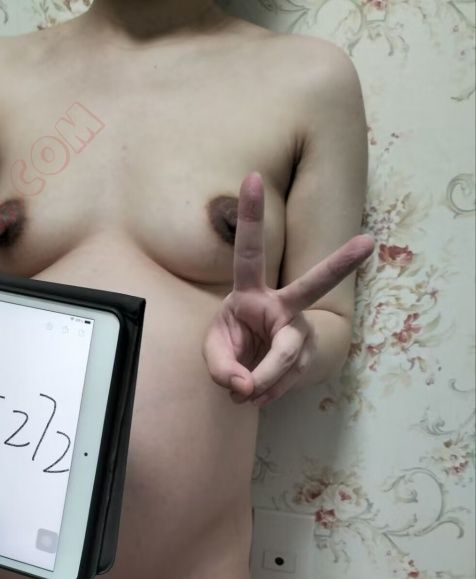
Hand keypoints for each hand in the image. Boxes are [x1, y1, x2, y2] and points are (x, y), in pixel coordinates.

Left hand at [202, 171, 374, 405]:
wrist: (258, 371)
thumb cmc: (234, 345)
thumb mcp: (215, 351)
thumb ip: (221, 367)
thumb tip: (245, 386)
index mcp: (250, 291)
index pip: (250, 251)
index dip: (250, 215)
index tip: (251, 177)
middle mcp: (282, 306)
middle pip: (313, 285)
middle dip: (341, 264)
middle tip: (369, 241)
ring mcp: (298, 332)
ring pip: (284, 356)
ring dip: (262, 379)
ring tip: (244, 394)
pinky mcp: (304, 359)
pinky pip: (282, 382)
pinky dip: (263, 394)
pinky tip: (256, 395)